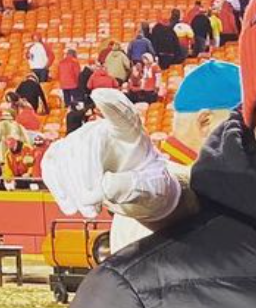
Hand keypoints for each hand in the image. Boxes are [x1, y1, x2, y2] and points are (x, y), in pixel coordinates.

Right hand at [41, 89, 181, 222]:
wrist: (138, 196)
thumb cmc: (149, 186)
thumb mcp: (150, 190)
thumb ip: (131, 186)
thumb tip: (104, 186)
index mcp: (131, 133)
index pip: (122, 115)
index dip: (112, 105)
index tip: (100, 96)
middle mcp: (103, 131)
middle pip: (87, 145)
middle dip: (86, 178)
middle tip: (94, 207)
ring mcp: (82, 141)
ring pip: (66, 156)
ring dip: (73, 187)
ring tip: (89, 211)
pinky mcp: (67, 155)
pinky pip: (53, 165)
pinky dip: (58, 186)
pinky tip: (68, 205)